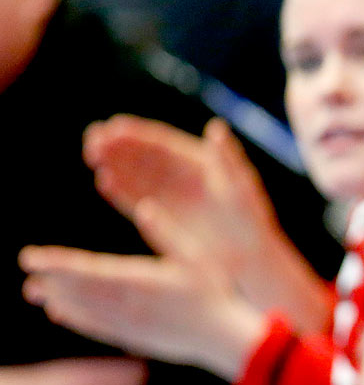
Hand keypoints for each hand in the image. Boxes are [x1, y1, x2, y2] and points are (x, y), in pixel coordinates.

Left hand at [19, 245, 267, 379]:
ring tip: (34, 291)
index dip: (58, 263)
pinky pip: (97, 328)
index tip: (32, 256)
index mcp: (141, 280)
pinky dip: (76, 320)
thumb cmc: (213, 292)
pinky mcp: (133, 338)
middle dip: (52, 280)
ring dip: (58, 299)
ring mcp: (129, 323)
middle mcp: (129, 304)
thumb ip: (167, 232)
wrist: (222, 338)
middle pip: (80, 290)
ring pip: (84, 310)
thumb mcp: (196, 255)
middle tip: (28, 270)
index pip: (89, 269)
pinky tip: (60, 314)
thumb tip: (144, 206)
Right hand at [84, 115, 330, 330]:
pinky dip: (121, 190)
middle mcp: (180, 175)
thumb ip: (226, 159)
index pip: (162, 141)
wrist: (248, 258)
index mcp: (199, 162)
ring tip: (92, 155)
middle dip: (118, 144)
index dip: (138, 133)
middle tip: (92, 139)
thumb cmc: (251, 221)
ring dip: (114, 163)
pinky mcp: (163, 216)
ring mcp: (169, 196)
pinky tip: (103, 182)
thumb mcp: (241, 188)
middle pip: (143, 154)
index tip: (114, 126)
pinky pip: (137, 198)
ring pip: (135, 174)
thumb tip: (216, 127)